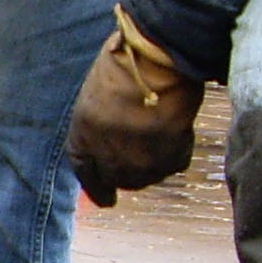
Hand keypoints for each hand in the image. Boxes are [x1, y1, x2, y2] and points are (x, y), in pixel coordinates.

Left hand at [67, 6, 205, 206]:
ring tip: (161, 135)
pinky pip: (173, 165)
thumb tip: (116, 138)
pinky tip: (179, 130)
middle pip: (118, 178)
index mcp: (82, 134)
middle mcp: (106, 154)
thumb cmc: (127, 64)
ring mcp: (136, 161)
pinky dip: (176, 152)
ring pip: (146, 177)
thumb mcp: (100, 93)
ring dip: (153, 164)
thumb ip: (103, 123)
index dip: (96, 188)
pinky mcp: (166, 159)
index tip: (107, 201)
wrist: (156, 60)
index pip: (85, 171)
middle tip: (142, 161)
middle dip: (127, 174)